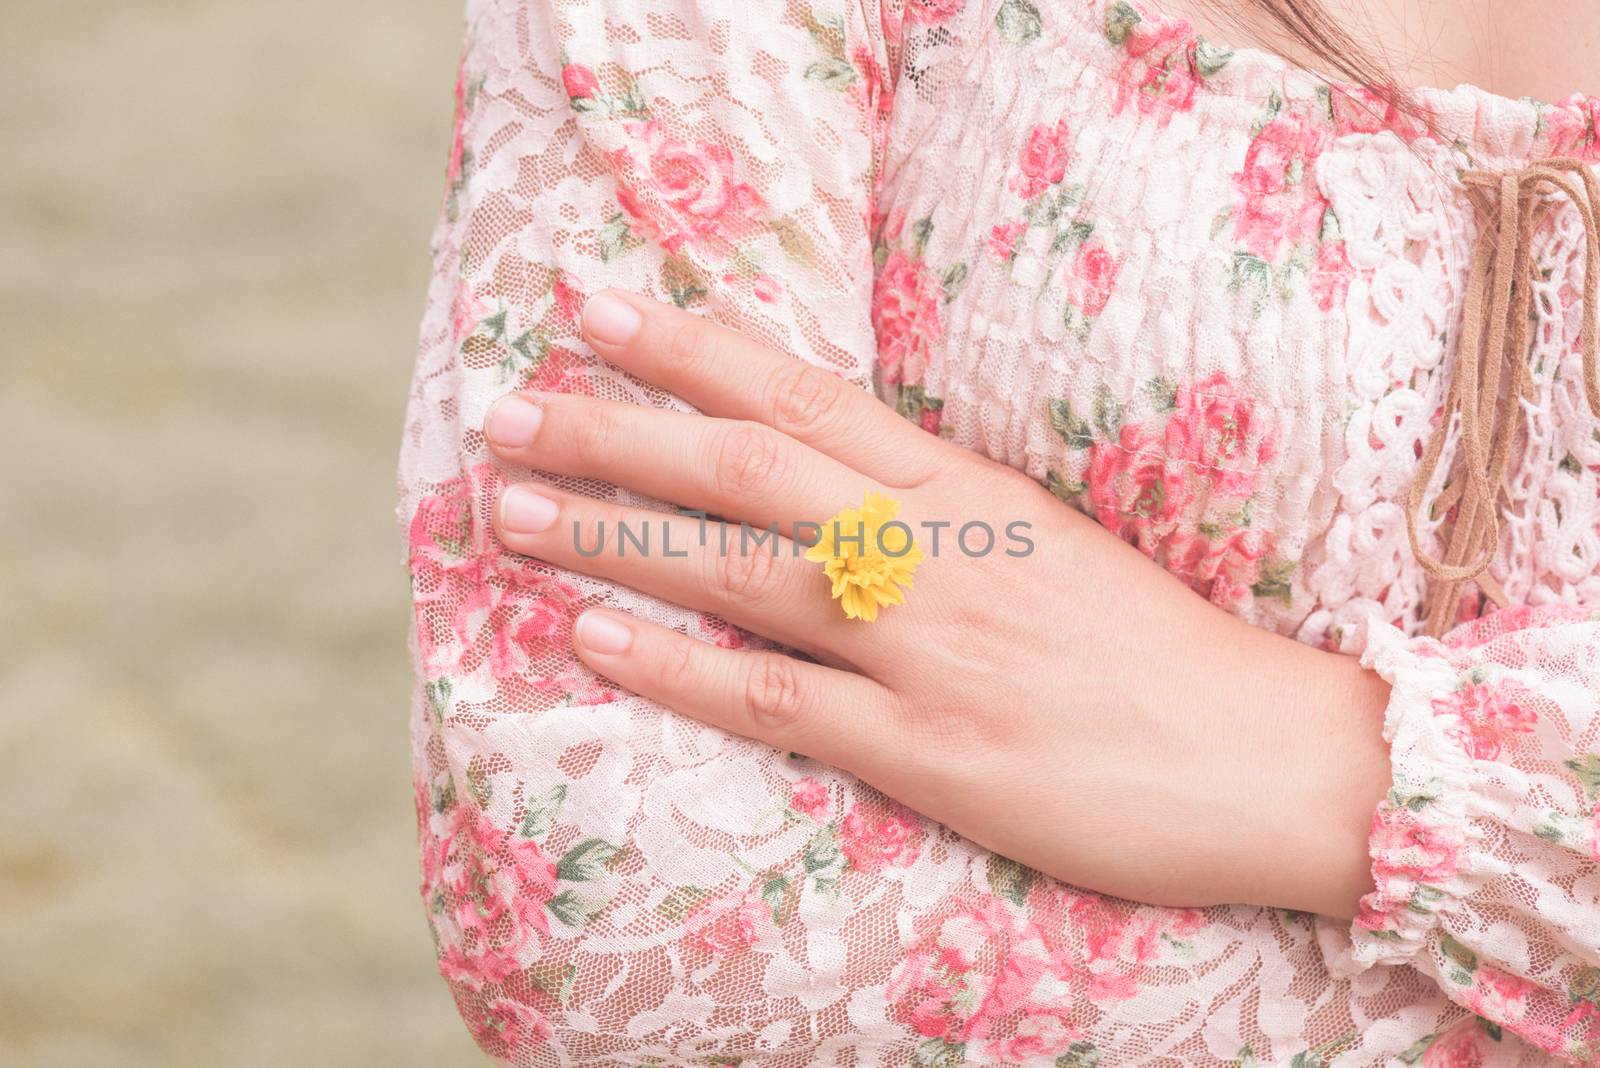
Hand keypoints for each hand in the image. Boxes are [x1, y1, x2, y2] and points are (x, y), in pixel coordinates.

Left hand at [482, 290, 1393, 916]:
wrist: (1275, 758)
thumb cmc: (1156, 650)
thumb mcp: (1045, 542)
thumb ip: (936, 508)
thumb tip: (826, 481)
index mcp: (966, 489)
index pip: (803, 396)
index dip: (691, 349)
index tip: (599, 313)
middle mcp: (934, 551)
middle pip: (746, 470)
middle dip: (618, 433)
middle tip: (510, 412)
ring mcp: (929, 648)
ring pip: (741, 573)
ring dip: (616, 539)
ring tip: (511, 514)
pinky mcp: (931, 750)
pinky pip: (779, 699)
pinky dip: (678, 666)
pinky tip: (595, 638)